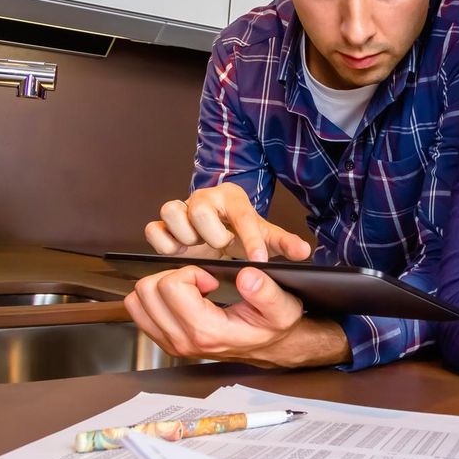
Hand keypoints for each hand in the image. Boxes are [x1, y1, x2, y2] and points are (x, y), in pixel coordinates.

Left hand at [123, 264, 349, 367]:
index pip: (170, 287)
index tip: (210, 279)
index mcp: (207, 331)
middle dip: (173, 275)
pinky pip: (139, 312)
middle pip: (148, 291)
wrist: (271, 348)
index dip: (190, 272)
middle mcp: (184, 341)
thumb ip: (266, 291)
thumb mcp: (282, 307)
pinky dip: (156, 298)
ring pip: (137, 301)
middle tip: (198, 281)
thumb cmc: (274, 326)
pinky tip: (182, 299)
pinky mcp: (166, 342)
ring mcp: (172, 344)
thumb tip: (247, 275)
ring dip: (161, 286)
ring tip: (189, 289)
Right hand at [145, 183, 311, 261]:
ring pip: (172, 211)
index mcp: (233, 198)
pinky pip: (154, 228)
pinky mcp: (164, 225)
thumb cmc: (243, 233)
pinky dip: (164, 243)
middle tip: (220, 247)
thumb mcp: (266, 238)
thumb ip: (284, 244)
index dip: (250, 240)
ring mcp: (182, 209)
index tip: (258, 260)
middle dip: (212, 235)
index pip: (242, 216)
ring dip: (185, 236)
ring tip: (198, 248)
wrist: (220, 231)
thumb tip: (303, 251)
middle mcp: (204, 198)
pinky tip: (180, 253)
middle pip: (199, 209)